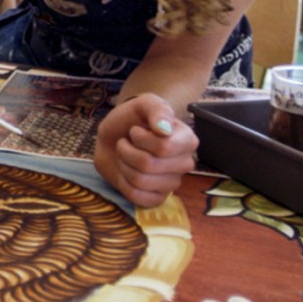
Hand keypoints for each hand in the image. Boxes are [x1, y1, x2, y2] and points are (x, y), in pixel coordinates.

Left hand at [94, 93, 197, 207]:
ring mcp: (172, 183)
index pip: (164, 147)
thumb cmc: (132, 119)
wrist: (114, 136)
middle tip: (127, 143)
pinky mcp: (157, 198)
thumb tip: (164, 128)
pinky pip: (136, 197)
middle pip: (148, 165)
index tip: (136, 130)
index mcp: (187, 140)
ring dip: (124, 164)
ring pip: (140, 181)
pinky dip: (123, 183)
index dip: (141, 138)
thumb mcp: (143, 103)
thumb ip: (156, 108)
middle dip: (127, 150)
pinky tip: (126, 172)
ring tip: (125, 155)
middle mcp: (184, 163)